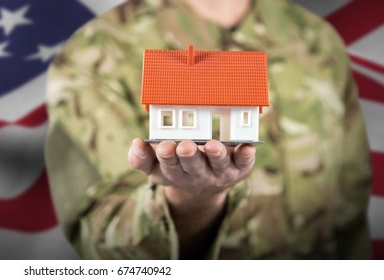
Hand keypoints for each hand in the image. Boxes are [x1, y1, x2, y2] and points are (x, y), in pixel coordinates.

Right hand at [128, 138, 254, 200]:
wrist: (204, 190)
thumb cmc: (178, 170)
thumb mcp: (155, 168)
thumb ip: (141, 158)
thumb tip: (136, 143)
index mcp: (175, 173)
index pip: (169, 165)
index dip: (167, 156)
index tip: (164, 145)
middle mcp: (198, 175)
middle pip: (193, 166)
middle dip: (189, 156)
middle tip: (185, 146)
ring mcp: (219, 172)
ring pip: (218, 164)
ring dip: (216, 155)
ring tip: (213, 145)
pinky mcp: (239, 168)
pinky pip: (243, 163)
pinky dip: (245, 156)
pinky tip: (247, 147)